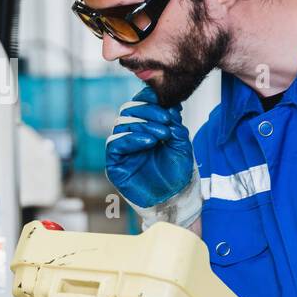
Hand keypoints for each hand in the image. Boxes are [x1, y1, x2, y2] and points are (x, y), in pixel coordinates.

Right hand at [105, 87, 194, 209]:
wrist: (173, 198)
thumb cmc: (176, 172)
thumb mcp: (181, 144)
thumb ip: (174, 124)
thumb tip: (170, 104)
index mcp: (144, 126)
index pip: (139, 103)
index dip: (148, 98)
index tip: (163, 99)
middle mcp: (130, 134)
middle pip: (128, 109)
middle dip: (148, 111)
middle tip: (166, 120)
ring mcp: (121, 148)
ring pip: (121, 123)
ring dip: (143, 124)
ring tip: (162, 134)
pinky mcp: (114, 162)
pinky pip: (115, 143)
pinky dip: (132, 138)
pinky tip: (149, 142)